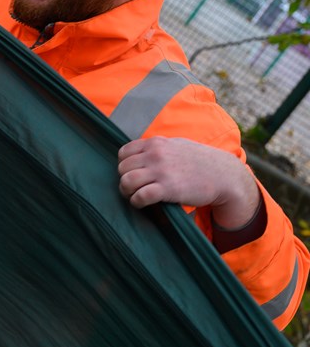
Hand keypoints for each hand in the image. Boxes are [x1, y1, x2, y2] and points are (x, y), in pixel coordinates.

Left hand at [118, 137, 260, 228]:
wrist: (224, 175)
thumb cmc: (199, 161)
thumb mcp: (176, 145)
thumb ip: (157, 148)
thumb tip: (137, 154)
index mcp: (156, 143)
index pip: (123, 153)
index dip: (124, 166)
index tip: (133, 174)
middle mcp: (156, 154)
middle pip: (122, 168)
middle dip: (125, 180)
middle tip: (134, 188)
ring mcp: (161, 171)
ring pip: (126, 181)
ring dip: (127, 192)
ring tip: (136, 196)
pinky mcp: (167, 188)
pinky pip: (139, 196)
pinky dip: (137, 202)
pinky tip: (143, 203)